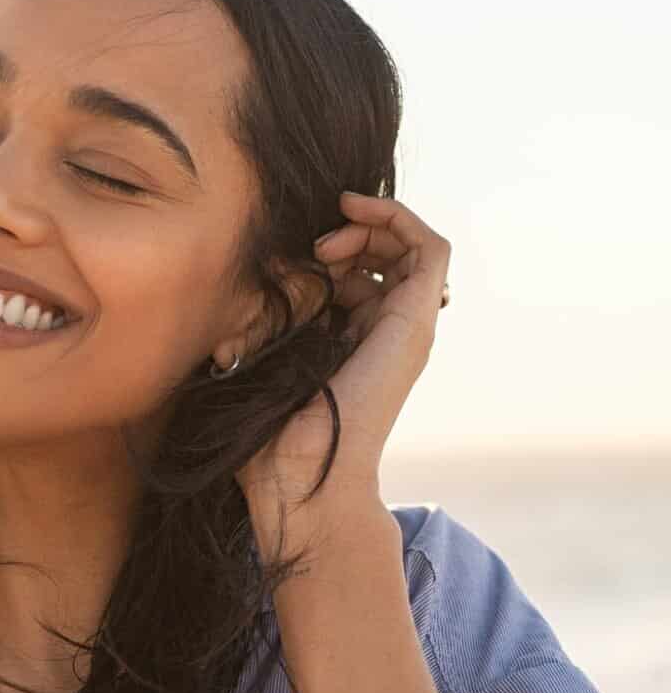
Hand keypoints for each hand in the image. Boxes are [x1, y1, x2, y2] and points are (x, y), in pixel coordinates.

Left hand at [235, 191, 450, 536]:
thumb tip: (262, 270)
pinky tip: (356, 212)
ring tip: (327, 243)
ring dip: (370, 226)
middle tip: (313, 249)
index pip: (357, 275)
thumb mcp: (259, 355)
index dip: (327, 251)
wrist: (301, 480)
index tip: (290, 258)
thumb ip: (265, 316)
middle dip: (349, 235)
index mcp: (352, 342)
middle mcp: (386, 332)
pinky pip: (432, 249)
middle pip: (386, 256)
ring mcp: (406, 327)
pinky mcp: (416, 321)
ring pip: (411, 247)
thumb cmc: (270, 435)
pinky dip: (399, 218)